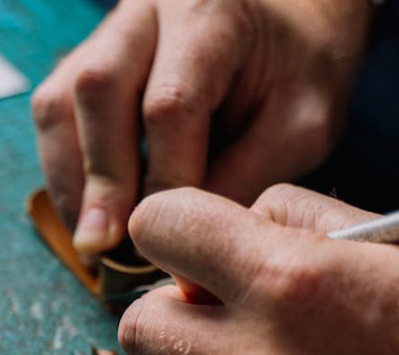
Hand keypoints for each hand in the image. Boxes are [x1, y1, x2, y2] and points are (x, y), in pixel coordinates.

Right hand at [32, 0, 370, 252]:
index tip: (171, 242)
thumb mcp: (302, 128)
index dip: (163, 183)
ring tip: (93, 242)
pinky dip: (67, 169)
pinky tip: (90, 213)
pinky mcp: (94, 57)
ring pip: (63, 101)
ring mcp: (114, 31)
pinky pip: (58, 110)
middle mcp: (151, 12)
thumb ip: (248, 175)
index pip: (169, 106)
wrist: (289, 27)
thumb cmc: (299, 76)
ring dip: (73, 180)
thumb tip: (182, 237)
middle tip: (107, 248)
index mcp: (211, 16)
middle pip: (98, 91)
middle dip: (102, 181)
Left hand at [118, 184, 398, 354]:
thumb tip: (237, 227)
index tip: (197, 244)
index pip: (158, 225)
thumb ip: (298, 219)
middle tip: (214, 311)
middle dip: (170, 305)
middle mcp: (262, 353)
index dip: (172, 226)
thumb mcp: (395, 241)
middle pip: (139, 319)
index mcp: (293, 274)